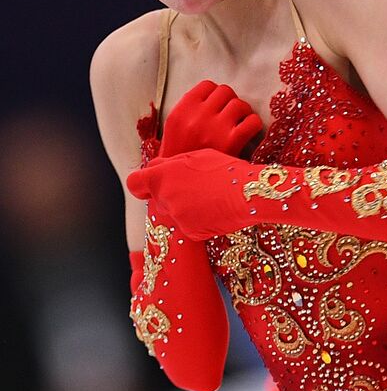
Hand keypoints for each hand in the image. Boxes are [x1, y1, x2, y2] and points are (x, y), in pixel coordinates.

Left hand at [126, 149, 245, 239]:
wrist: (248, 193)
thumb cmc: (225, 169)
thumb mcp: (196, 157)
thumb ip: (172, 164)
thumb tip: (159, 168)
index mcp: (161, 176)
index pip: (135, 183)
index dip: (141, 184)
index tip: (149, 185)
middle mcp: (164, 198)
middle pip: (158, 198)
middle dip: (171, 194)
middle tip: (195, 188)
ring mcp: (176, 217)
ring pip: (175, 212)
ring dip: (187, 207)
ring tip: (210, 199)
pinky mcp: (190, 232)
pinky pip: (189, 226)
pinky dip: (199, 221)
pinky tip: (215, 211)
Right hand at [159, 81, 262, 158]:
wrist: (181, 185)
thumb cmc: (178, 158)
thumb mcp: (174, 128)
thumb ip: (189, 109)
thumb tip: (211, 97)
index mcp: (182, 110)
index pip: (207, 85)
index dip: (216, 94)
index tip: (217, 105)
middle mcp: (198, 115)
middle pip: (225, 91)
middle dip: (230, 101)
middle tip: (230, 115)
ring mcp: (215, 127)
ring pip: (239, 104)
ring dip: (243, 112)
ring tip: (239, 124)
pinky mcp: (232, 142)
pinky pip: (252, 121)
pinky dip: (253, 124)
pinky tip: (248, 132)